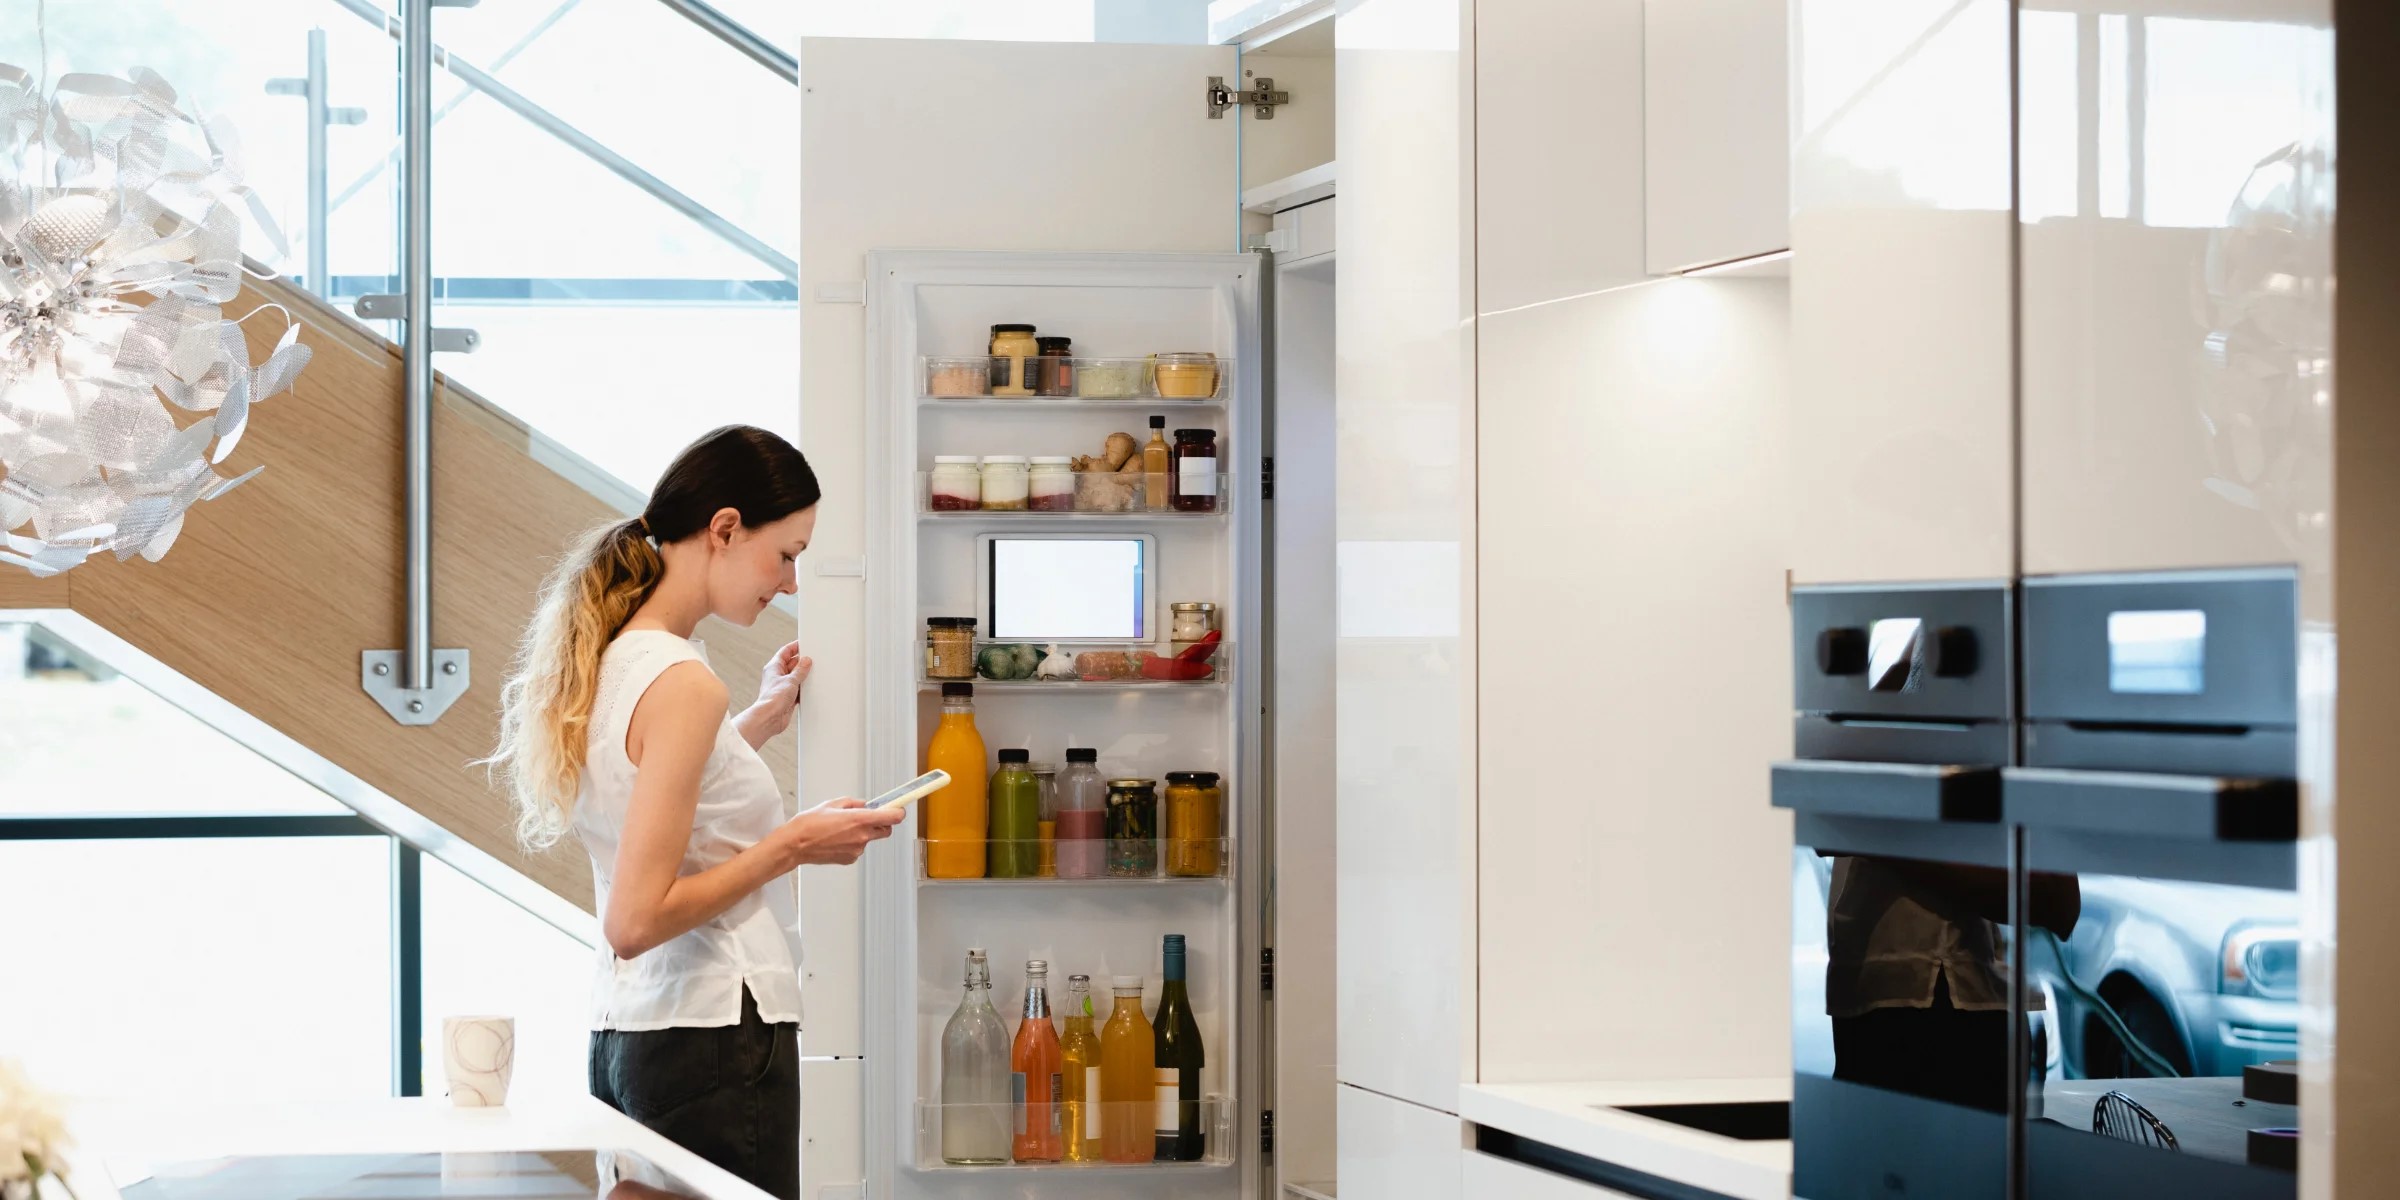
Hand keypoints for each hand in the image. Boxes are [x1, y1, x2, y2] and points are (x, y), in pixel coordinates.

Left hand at [744, 642, 810, 740]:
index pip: (785, 651)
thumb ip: (800, 670)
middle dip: (802, 663)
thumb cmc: (773, 698)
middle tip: (813, 660)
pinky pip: (799, 689)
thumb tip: (806, 661)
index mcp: (774, 667)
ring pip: (796, 677)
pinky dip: (804, 689)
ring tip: (814, 674)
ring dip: (804, 677)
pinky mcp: (788, 698)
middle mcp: (777, 676)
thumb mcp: (790, 680)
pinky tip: (811, 689)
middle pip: (792, 664)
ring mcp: (783, 687)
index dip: (795, 646)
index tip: (805, 643)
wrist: (770, 718)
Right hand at [777, 797, 902, 867]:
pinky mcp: (850, 859)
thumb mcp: (833, 804)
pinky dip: (853, 843)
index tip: (898, 808)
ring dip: (863, 833)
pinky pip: (858, 848)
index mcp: (860, 820)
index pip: (893, 817)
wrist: (795, 845)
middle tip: (869, 817)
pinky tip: (837, 839)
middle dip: (881, 823)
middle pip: (886, 830)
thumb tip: (865, 805)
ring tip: (842, 829)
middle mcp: (862, 836)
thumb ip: (854, 803)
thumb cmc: (809, 824)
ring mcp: (857, 850)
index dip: (898, 812)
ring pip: (869, 839)